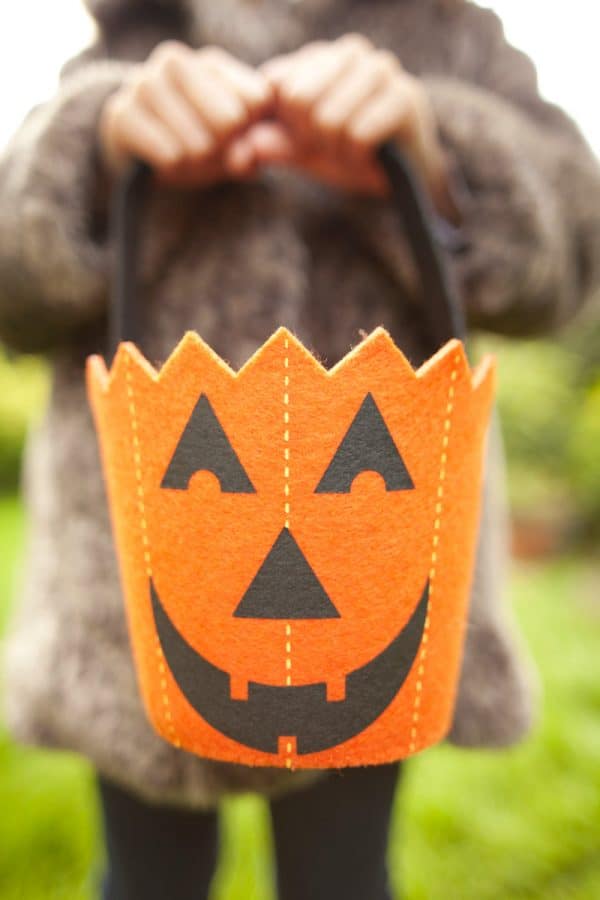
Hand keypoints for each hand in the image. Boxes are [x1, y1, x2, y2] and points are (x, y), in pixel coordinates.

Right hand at [98, 41, 272, 186]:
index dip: (250, 132)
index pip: (257, 99)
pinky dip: (173, 168)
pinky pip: (169, 155)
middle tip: (206, 153)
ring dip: (196, 162)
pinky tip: (161, 161)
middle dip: (223, 149)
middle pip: (230, 120)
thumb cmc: (194, 146)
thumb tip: (244, 159)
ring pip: (198, 142)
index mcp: (211, 63)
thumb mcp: (231, 148)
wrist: (136, 156)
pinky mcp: (121, 113)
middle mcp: (176, 61)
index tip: (234, 139)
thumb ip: (250, 152)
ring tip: (183, 157)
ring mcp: (144, 83)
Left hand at [259, 35, 455, 215]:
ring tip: (354, 149)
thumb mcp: (303, 152)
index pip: (276, 86)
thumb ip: (271, 146)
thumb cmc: (350, 157)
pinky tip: (372, 155)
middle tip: (335, 146)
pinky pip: (357, 135)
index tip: (308, 137)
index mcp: (321, 56)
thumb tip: (244, 150)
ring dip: (337, 150)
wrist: (407, 179)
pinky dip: (357, 157)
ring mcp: (381, 69)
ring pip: (328, 119)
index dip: (286, 126)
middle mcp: (351, 51)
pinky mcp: (404, 97)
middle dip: (311, 137)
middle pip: (299, 100)